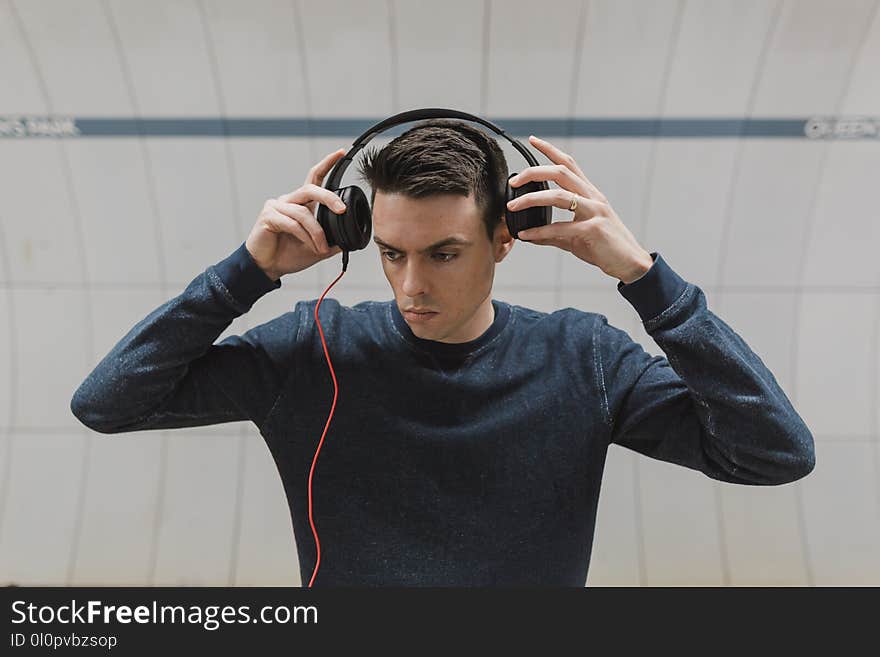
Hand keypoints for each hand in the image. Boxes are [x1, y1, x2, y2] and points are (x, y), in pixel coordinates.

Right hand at [245, 149, 347, 279]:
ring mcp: (277, 207)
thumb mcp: (317, 248)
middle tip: (341, 210)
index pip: (314, 178)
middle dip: (329, 198)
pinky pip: (292, 223)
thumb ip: (331, 241)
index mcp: (301, 204)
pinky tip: (309, 246)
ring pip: (303, 213)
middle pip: (310, 189)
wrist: (267, 267)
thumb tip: (349, 240)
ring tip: (321, 248)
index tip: (341, 153)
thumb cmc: (288, 254)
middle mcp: (288, 200)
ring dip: (316, 232)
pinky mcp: (268, 216)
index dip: (326, 164)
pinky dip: (304, 236)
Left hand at [507, 136, 653, 283]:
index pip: (569, 165)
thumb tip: (530, 235)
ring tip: (513, 206)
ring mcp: (594, 212)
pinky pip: (560, 228)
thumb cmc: (606, 247)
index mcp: (590, 194)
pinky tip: (526, 235)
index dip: (550, 150)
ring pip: (558, 197)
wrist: (630, 263)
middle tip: (514, 181)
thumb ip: (554, 233)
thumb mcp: (577, 236)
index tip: (533, 140)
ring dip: (531, 199)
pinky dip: (539, 232)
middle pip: (561, 173)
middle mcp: (593, 198)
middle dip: (534, 172)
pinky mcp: (593, 230)